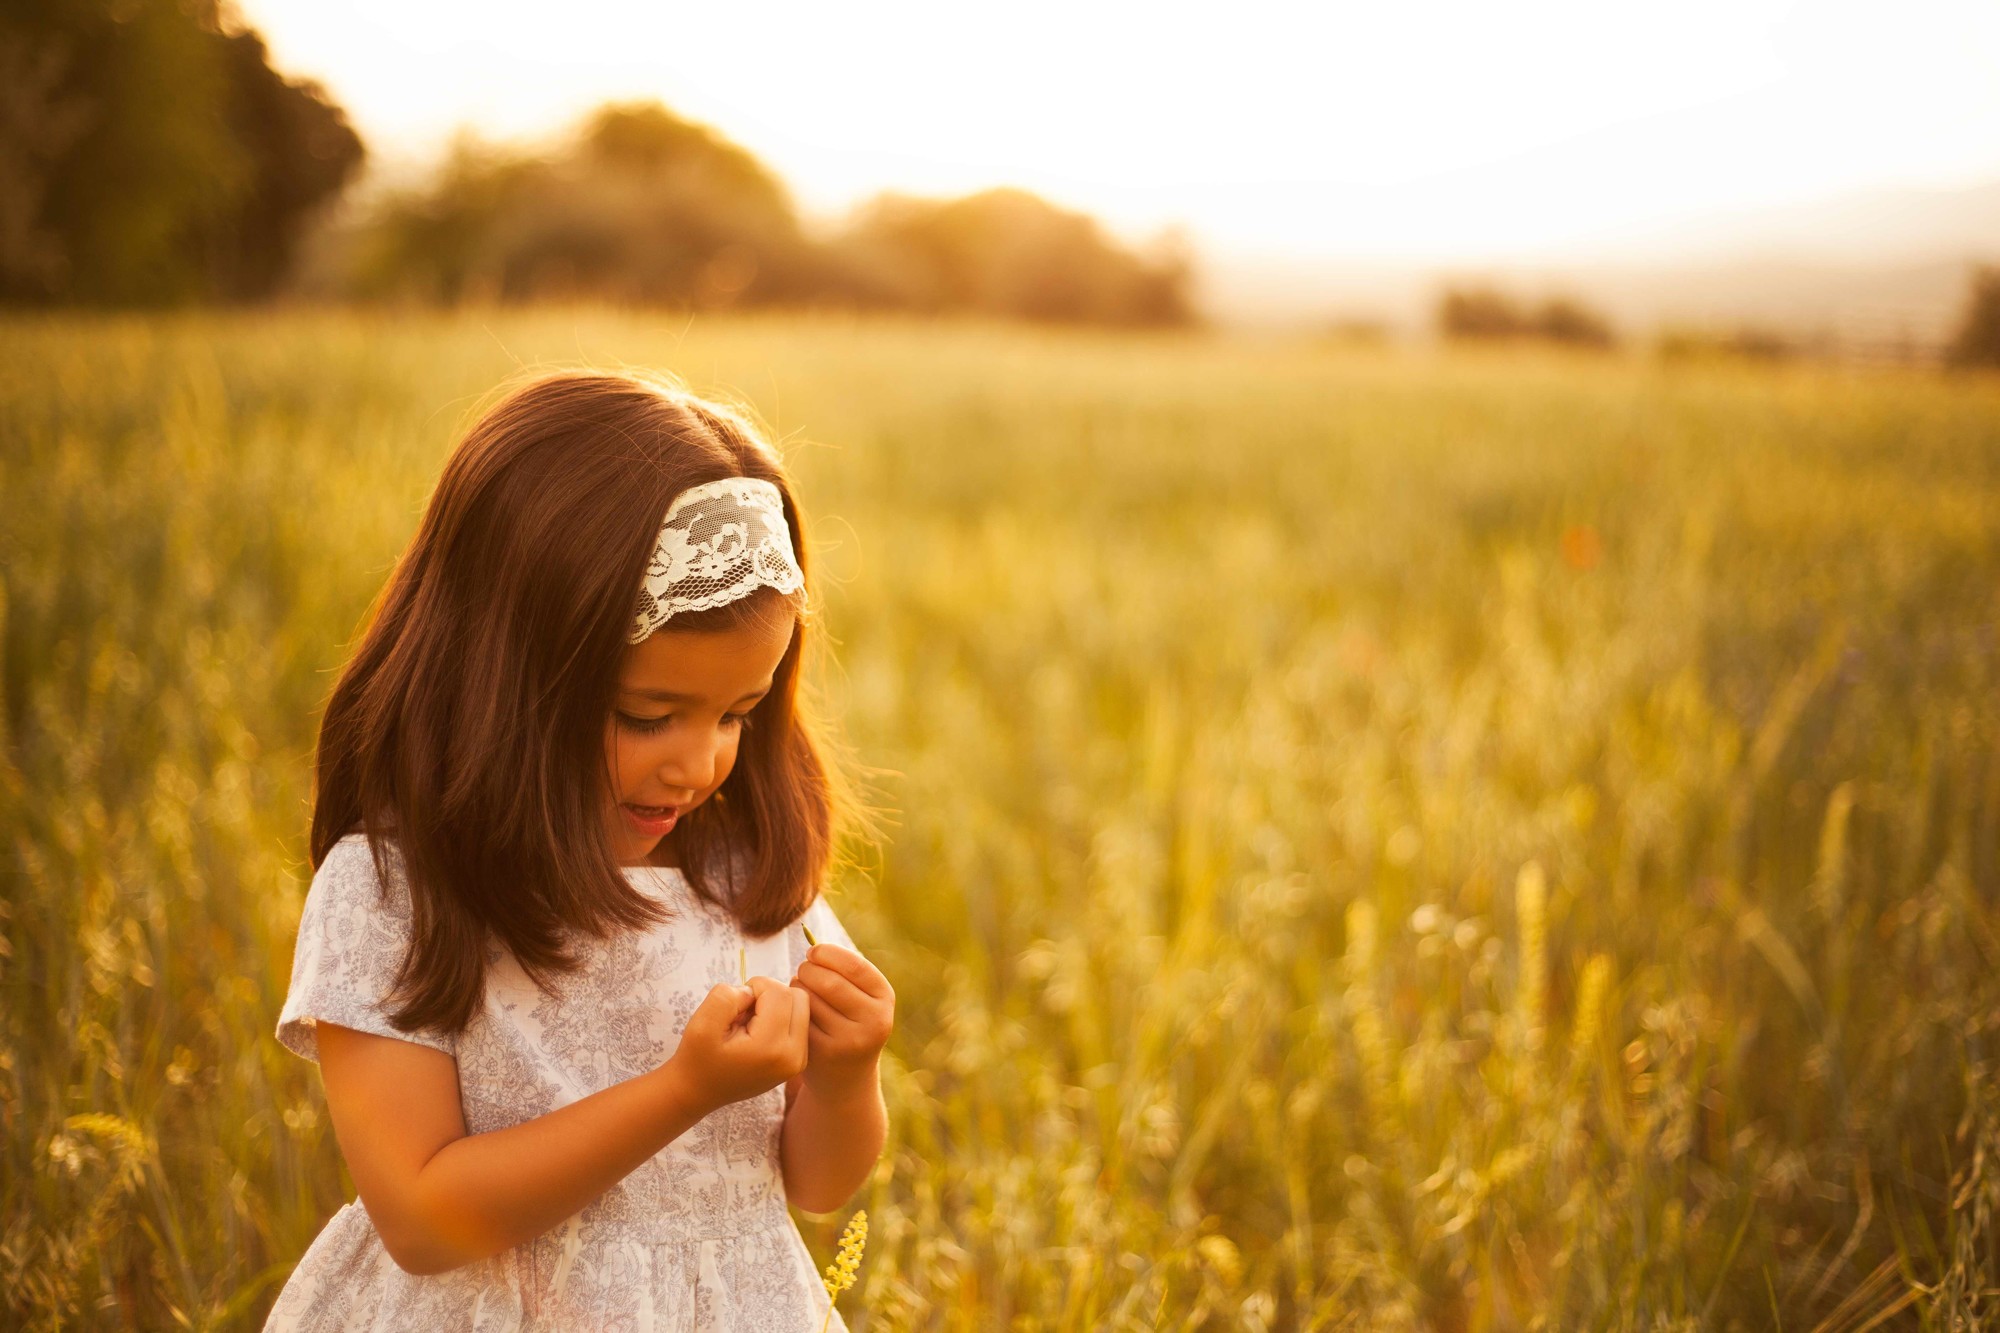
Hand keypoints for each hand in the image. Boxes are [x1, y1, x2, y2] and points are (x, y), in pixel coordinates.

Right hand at [667, 977, 809, 1114]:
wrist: (699, 1092)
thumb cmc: (697, 1058)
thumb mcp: (701, 1024)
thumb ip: (727, 996)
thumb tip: (754, 992)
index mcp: (771, 1048)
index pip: (779, 992)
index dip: (754, 988)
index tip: (735, 1008)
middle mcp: (794, 1056)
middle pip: (797, 997)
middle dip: (769, 995)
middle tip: (744, 1014)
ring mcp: (799, 1061)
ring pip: (801, 1006)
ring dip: (776, 1005)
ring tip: (750, 1024)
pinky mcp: (799, 1060)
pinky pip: (800, 1021)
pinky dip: (780, 1017)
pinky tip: (758, 1033)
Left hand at [789, 944, 894, 1094]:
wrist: (846, 1077)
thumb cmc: (849, 1020)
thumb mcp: (860, 996)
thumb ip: (844, 969)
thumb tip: (809, 937)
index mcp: (885, 998)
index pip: (854, 965)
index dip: (828, 953)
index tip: (813, 952)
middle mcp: (874, 1021)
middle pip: (829, 982)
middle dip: (808, 970)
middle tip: (803, 970)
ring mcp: (850, 1040)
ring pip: (810, 999)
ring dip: (798, 987)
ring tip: (801, 989)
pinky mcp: (825, 1053)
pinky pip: (799, 1018)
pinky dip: (793, 1008)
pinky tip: (796, 1010)